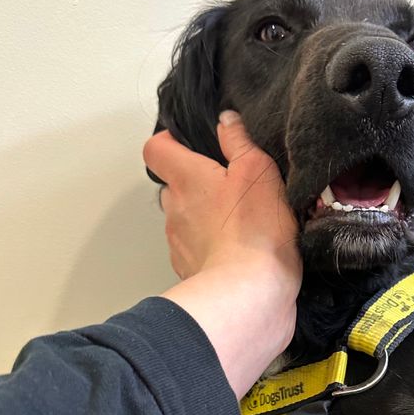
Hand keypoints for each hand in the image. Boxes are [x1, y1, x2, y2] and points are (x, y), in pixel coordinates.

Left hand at [143, 111, 300, 397]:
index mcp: (186, 177)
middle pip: (173, 186)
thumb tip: (225, 120)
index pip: (156, 148)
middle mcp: (175, 209)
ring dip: (206, 218)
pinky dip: (213, 248)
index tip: (191, 143)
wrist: (250, 294)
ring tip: (242, 221)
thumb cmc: (254, 229)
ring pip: (185, 220)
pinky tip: (242, 250)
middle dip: (196, 183)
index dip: (170, 141)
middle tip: (229, 185)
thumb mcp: (257, 170)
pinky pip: (197, 251)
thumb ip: (239, 141)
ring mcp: (179, 243)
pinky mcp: (191, 272)